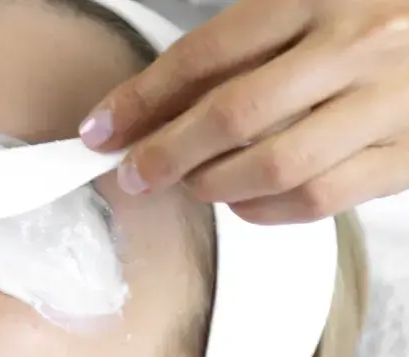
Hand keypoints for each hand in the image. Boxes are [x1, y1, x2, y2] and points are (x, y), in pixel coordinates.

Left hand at [79, 0, 408, 224]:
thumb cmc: (366, 10)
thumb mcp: (300, 1)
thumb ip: (234, 46)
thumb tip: (149, 108)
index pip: (205, 56)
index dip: (142, 99)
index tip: (102, 129)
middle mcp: (355, 46)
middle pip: (233, 116)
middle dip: (166, 153)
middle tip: (135, 172)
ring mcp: (389, 103)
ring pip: (275, 167)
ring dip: (213, 185)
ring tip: (191, 182)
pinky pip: (321, 199)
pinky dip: (265, 210)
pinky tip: (242, 199)